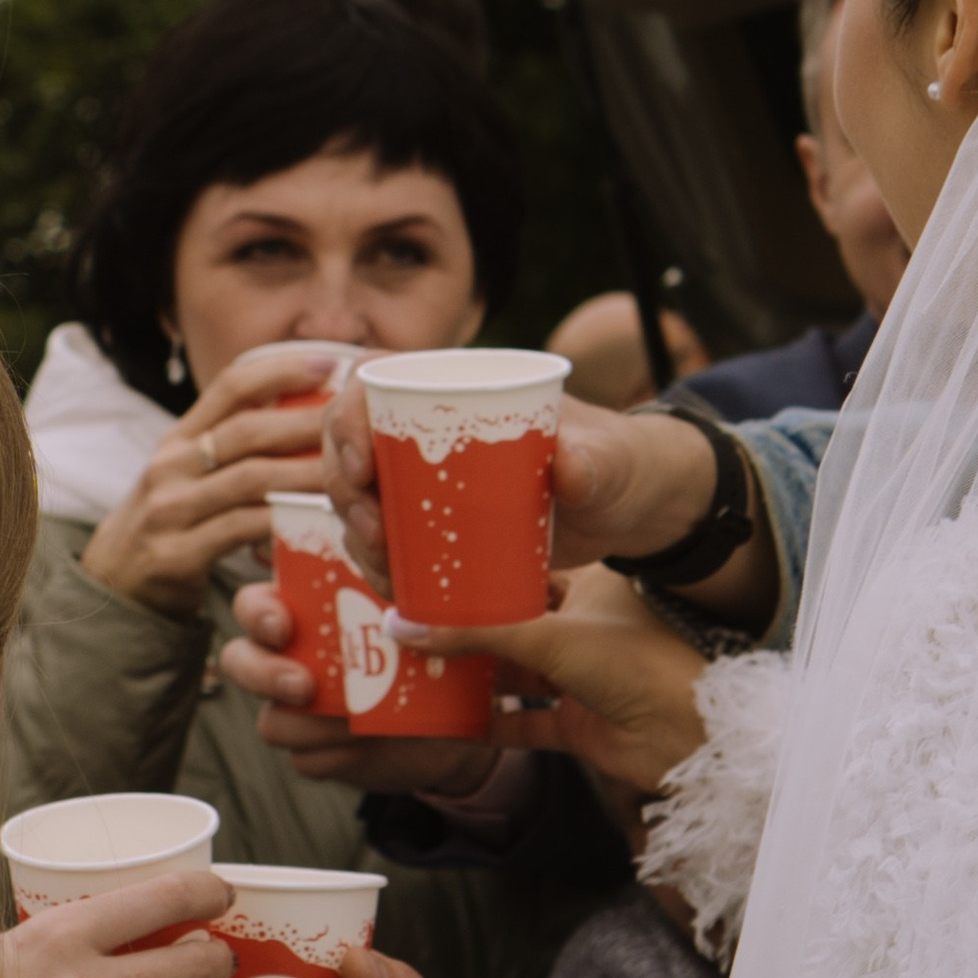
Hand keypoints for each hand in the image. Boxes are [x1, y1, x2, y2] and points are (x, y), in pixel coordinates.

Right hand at [81, 345, 354, 620]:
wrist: (115, 584)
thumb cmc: (173, 522)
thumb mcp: (190, 473)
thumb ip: (235, 448)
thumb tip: (310, 415)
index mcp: (180, 437)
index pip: (230, 385)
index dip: (281, 369)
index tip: (330, 364)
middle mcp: (172, 465)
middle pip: (248, 430)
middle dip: (307, 421)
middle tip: (357, 420)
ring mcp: (171, 509)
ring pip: (251, 480)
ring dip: (307, 474)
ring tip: (353, 473)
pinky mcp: (177, 554)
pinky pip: (241, 532)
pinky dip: (284, 524)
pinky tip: (319, 523)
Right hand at [214, 578, 503, 794]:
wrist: (458, 726)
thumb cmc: (433, 649)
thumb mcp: (420, 603)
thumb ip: (391, 565)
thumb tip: (372, 531)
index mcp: (306, 613)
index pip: (255, 603)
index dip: (257, 613)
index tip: (283, 626)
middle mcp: (292, 659)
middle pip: (240, 661)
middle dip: (263, 674)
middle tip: (304, 686)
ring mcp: (299, 711)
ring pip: (272, 721)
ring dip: (314, 725)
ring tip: (361, 721)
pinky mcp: (314, 753)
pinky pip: (304, 759)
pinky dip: (337, 755)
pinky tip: (368, 745)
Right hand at [325, 381, 772, 624]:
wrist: (631, 509)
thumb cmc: (620, 463)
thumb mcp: (609, 459)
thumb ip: (592, 459)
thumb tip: (566, 466)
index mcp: (458, 390)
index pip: (373, 385)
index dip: (346, 421)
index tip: (360, 468)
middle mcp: (429, 430)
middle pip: (353, 448)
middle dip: (346, 492)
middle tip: (376, 534)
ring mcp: (428, 481)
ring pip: (362, 500)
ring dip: (358, 537)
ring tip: (389, 573)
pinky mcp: (438, 526)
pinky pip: (388, 542)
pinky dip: (381, 566)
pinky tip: (396, 592)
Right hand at [398, 571, 716, 797]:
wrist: (691, 733)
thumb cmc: (636, 661)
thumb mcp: (547, 635)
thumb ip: (475, 634)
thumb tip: (403, 627)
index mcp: (588, 586)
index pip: (524, 570)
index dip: (482, 573)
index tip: (434, 573)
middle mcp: (583, 629)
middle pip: (513, 627)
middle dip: (468, 630)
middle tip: (414, 625)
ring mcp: (581, 679)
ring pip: (516, 676)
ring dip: (475, 678)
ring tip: (421, 670)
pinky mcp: (580, 725)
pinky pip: (526, 724)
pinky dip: (493, 726)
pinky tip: (453, 723)